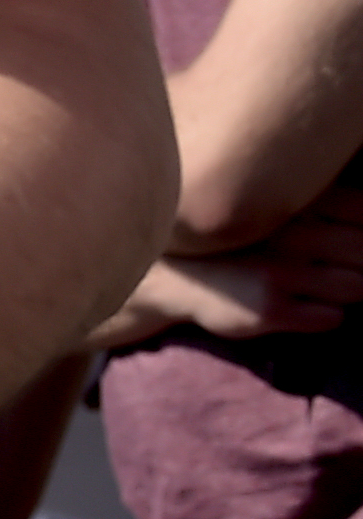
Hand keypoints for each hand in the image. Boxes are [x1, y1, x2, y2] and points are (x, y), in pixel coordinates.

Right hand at [116, 193, 362, 343]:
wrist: (174, 275)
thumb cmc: (238, 238)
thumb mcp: (274, 207)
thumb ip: (324, 204)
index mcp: (295, 200)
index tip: (345, 237)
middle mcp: (293, 233)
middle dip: (359, 262)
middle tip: (333, 264)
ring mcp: (283, 272)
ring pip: (358, 286)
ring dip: (348, 289)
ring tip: (319, 285)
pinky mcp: (272, 310)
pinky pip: (333, 317)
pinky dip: (327, 314)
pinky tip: (302, 305)